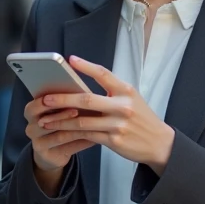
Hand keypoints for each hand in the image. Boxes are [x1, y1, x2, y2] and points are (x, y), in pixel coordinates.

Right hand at [24, 96, 93, 173]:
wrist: (53, 152)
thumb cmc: (58, 123)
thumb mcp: (56, 111)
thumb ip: (64, 103)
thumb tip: (81, 92)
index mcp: (30, 113)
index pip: (34, 106)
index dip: (47, 102)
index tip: (64, 96)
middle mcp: (30, 129)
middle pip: (44, 121)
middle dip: (62, 115)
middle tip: (77, 110)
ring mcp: (38, 144)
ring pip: (59, 136)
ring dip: (76, 129)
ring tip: (91, 124)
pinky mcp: (49, 156)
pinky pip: (68, 148)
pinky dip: (82, 142)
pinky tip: (94, 137)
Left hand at [39, 56, 176, 175]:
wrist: (159, 143)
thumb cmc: (141, 118)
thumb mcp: (131, 99)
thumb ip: (111, 92)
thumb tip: (80, 87)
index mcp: (126, 90)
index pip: (104, 74)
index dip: (86, 66)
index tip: (70, 60)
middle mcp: (123, 106)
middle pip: (87, 99)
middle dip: (63, 99)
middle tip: (46, 99)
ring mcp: (118, 124)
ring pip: (82, 121)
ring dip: (61, 121)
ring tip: (45, 120)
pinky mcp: (114, 140)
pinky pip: (87, 135)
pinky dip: (71, 133)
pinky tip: (60, 132)